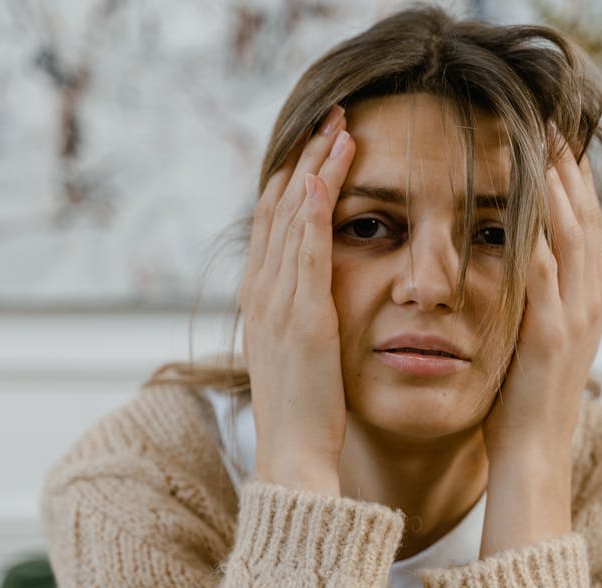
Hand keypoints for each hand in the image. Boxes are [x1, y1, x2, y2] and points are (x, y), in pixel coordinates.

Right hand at [237, 105, 355, 493]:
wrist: (292, 457)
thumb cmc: (304, 413)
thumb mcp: (298, 356)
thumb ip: (301, 318)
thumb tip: (315, 297)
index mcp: (262, 299)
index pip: (275, 222)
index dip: (295, 178)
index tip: (318, 144)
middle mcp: (261, 292)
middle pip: (280, 207)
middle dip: (306, 157)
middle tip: (331, 116)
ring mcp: (277, 301)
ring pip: (293, 217)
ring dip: (316, 167)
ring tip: (340, 126)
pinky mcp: (301, 316)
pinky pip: (306, 250)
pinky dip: (315, 209)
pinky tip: (327, 174)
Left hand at [479, 130, 601, 555]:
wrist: (531, 458)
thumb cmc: (523, 405)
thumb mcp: (535, 344)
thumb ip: (534, 304)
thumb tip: (515, 269)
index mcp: (584, 302)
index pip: (584, 228)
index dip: (573, 184)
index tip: (556, 144)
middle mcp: (589, 302)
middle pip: (585, 220)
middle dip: (569, 171)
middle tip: (551, 125)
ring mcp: (575, 317)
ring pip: (572, 236)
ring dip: (558, 187)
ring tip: (542, 144)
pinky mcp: (551, 334)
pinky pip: (545, 272)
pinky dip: (537, 234)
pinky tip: (523, 201)